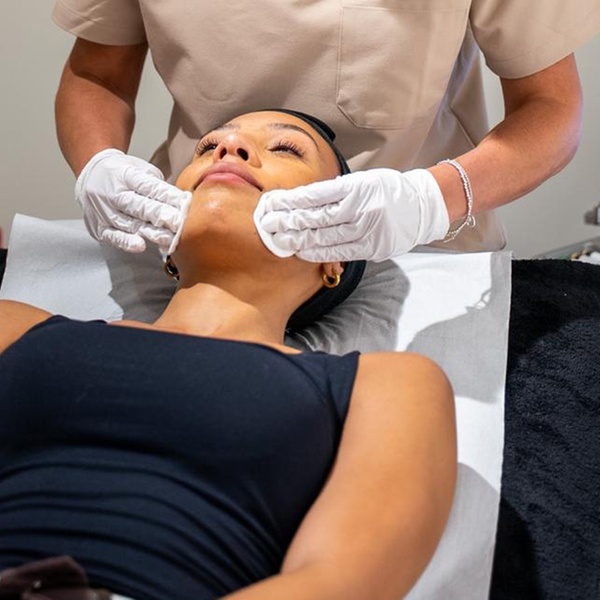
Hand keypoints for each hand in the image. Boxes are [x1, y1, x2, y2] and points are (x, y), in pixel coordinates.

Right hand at [75, 149, 191, 252]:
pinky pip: (113, 236)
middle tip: (179, 223)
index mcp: (124, 175)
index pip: (148, 186)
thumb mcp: (141, 170)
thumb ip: (158, 186)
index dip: (167, 195)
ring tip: (169, 239)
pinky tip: (140, 245)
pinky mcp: (99, 228)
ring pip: (130, 224)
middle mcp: (112, 193)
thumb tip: (182, 203)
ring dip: (151, 233)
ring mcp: (104, 211)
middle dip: (161, 216)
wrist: (90, 175)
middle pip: (139, 206)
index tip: (185, 204)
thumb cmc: (123, 174)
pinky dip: (126, 242)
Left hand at [254, 168, 449, 261]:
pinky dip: (318, 253)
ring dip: (298, 240)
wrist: (422, 206)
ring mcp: (367, 230)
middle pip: (315, 218)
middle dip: (287, 222)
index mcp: (356, 187)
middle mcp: (360, 209)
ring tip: (280, 240)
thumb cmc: (387, 191)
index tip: (271, 204)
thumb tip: (301, 202)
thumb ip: (335, 191)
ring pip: (324, 238)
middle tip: (267, 225)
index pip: (314, 195)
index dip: (289, 201)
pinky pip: (339, 252)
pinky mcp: (372, 248)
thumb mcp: (362, 181)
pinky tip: (303, 251)